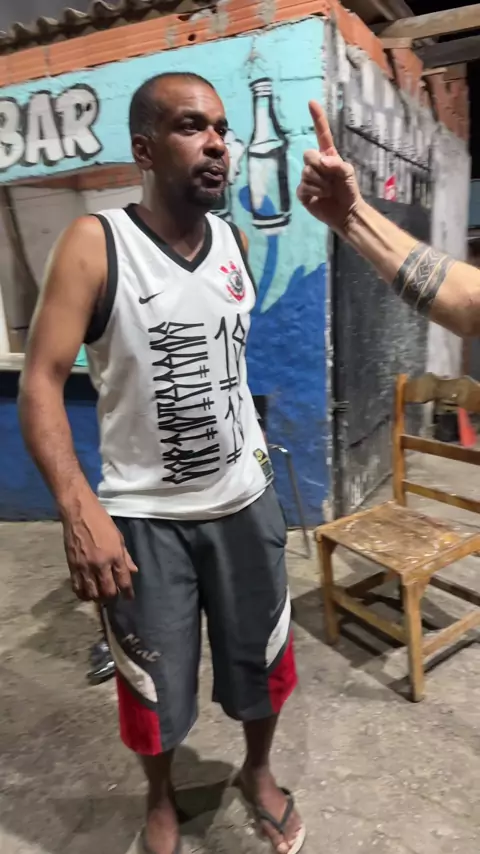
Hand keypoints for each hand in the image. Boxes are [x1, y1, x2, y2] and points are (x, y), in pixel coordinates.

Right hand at [61, 492, 137, 601]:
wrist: (79, 513)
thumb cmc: (101, 522)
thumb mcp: (118, 537)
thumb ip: (125, 557)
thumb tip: (133, 571)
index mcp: (115, 555)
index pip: (123, 581)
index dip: (127, 593)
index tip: (129, 598)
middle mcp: (100, 564)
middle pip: (108, 592)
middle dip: (113, 597)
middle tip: (114, 595)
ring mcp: (85, 567)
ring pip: (92, 594)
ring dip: (98, 598)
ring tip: (101, 595)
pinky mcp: (72, 567)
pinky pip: (78, 588)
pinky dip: (84, 594)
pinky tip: (87, 592)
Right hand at [297, 101, 361, 233]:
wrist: (346, 212)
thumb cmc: (349, 190)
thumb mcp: (347, 172)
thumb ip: (336, 163)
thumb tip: (321, 160)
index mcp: (328, 155)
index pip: (321, 133)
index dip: (317, 118)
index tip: (311, 102)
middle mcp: (316, 164)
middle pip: (308, 154)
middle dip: (319, 166)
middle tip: (330, 177)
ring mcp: (307, 178)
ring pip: (306, 172)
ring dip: (320, 183)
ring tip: (328, 190)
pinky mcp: (303, 192)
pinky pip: (304, 186)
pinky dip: (315, 191)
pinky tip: (321, 196)